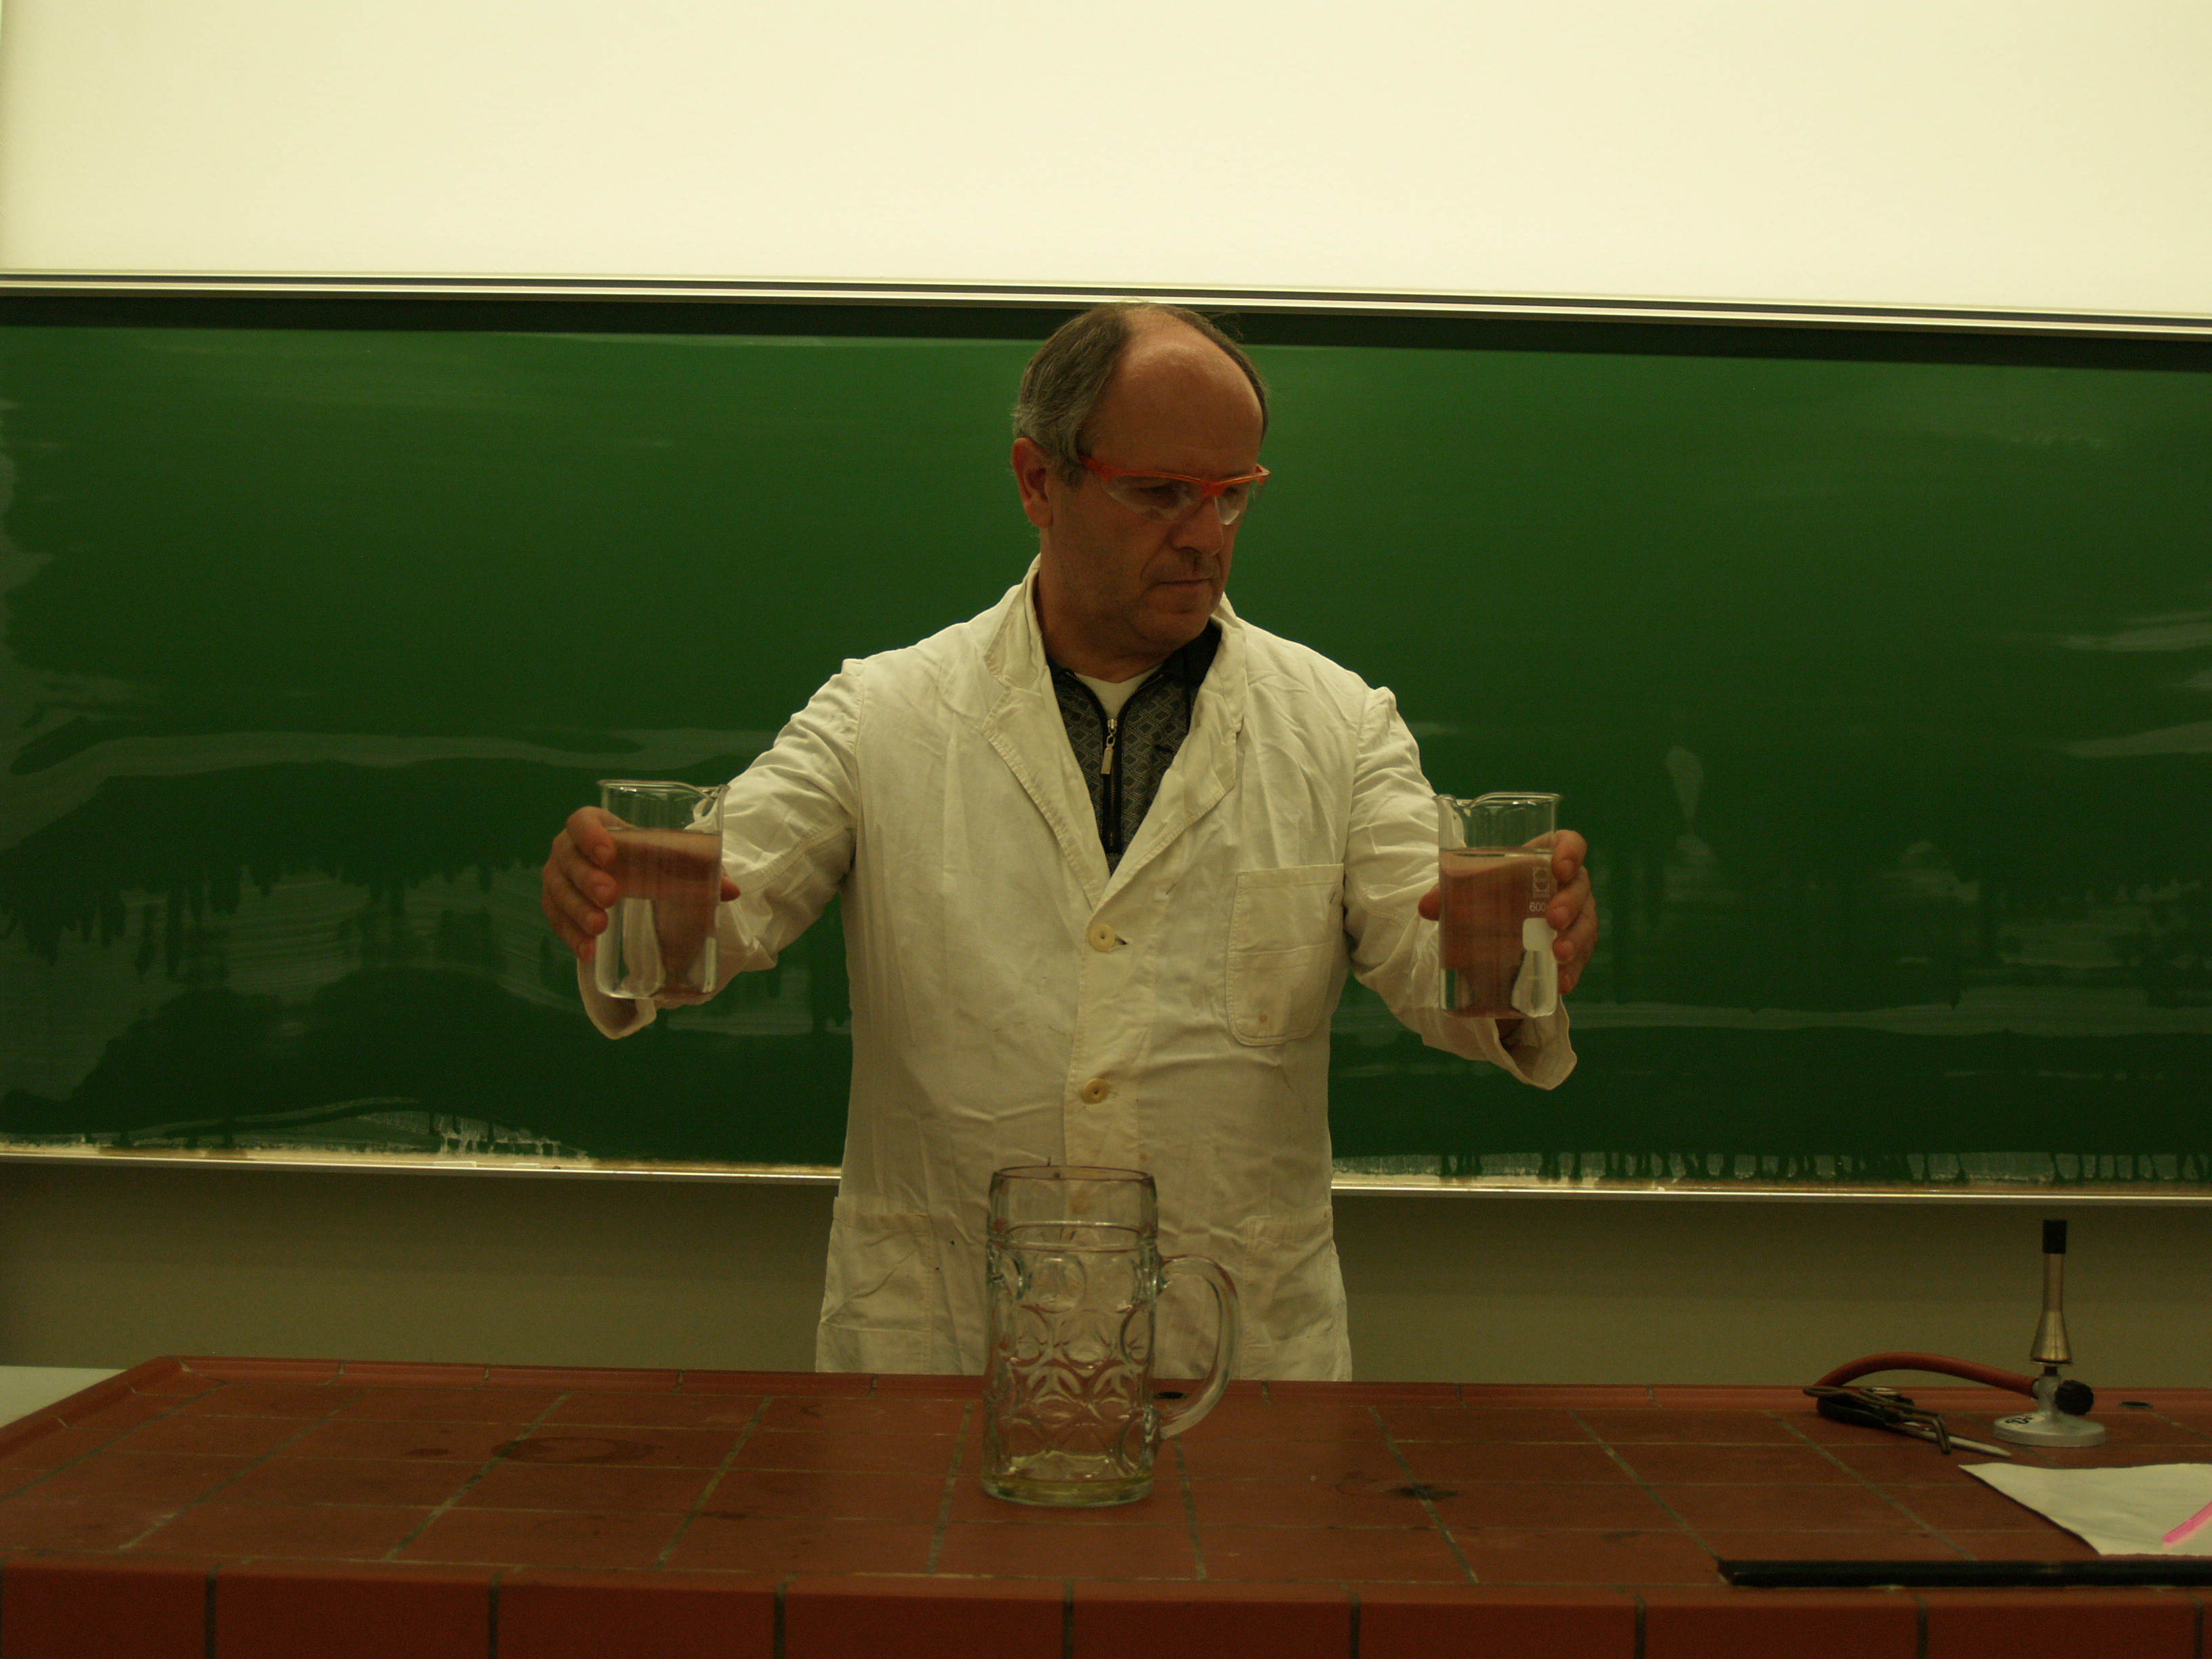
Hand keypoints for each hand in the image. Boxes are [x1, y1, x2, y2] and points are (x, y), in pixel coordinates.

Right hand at [542, 805, 739, 964]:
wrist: (627, 876)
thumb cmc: (648, 859)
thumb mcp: (670, 860)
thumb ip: (699, 869)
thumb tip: (731, 890)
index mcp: (597, 825)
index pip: (581, 820)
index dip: (590, 834)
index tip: (609, 854)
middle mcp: (569, 848)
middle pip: (567, 858)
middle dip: (586, 878)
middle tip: (611, 897)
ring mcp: (559, 876)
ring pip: (557, 890)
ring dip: (576, 910)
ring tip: (600, 929)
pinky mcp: (556, 904)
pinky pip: (555, 918)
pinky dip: (570, 935)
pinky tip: (587, 952)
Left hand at [1418, 828, 1596, 995]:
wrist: (1495, 923)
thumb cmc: (1489, 891)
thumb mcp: (1469, 888)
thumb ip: (1448, 893)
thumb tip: (1425, 907)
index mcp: (1543, 857)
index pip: (1568, 843)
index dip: (1571, 851)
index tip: (1560, 866)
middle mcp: (1566, 884)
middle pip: (1580, 886)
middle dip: (1570, 903)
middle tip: (1552, 920)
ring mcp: (1575, 915)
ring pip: (1587, 923)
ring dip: (1576, 939)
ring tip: (1559, 955)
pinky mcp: (1574, 944)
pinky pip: (1582, 956)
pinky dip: (1573, 970)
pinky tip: (1561, 984)